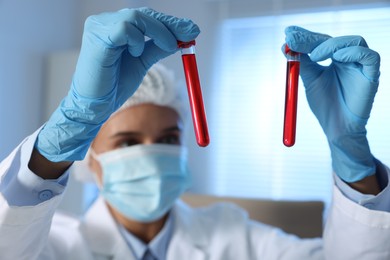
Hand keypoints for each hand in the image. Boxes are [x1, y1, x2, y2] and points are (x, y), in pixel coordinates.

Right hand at [35, 8, 199, 161]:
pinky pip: (125, 28)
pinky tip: (136, 53)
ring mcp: (99, 26)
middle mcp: (105, 22)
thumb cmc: (115, 85)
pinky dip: (137, 40)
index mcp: (115, 26)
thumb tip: (181, 38)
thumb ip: (157, 48)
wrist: (96, 105)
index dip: (170, 22)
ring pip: (136, 16)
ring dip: (158, 32)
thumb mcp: (142, 62)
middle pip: (143, 13)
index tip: (192, 30)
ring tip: (166, 48)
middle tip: (190, 35)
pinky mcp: (97, 37)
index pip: (146, 17)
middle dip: (170, 24)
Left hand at [283, 26, 380, 182]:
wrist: (336, 128)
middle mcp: (350, 59)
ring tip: (314, 55)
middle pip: (335, 39)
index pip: (322, 40)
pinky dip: (352, 53)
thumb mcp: (310, 80)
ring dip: (331, 45)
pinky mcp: (372, 75)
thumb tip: (286, 45)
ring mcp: (361, 65)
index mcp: (335, 59)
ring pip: (354, 41)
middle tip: (294, 39)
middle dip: (312, 38)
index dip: (306, 36)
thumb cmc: (325, 105)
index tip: (288, 33)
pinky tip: (336, 58)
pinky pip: (369, 56)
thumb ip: (301, 63)